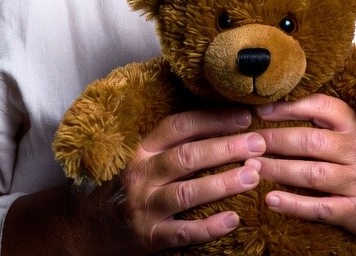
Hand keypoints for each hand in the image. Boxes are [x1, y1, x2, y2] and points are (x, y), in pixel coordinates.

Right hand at [120, 107, 265, 251]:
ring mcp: (145, 207)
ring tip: (252, 176)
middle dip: (225, 148)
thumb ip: (180, 142)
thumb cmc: (138, 184)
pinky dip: (209, 227)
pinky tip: (233, 219)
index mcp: (145, 149)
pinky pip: (183, 232)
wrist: (97, 227)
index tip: (244, 117)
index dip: (213, 119)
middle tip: (258, 143)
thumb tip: (229, 122)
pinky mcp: (150, 238)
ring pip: (186, 193)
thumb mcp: (150, 158)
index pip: (179, 126)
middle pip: (187, 157)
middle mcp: (142, 175)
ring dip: (222, 183)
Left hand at [255, 93, 355, 243]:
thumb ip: (321, 122)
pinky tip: (271, 200)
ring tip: (252, 168)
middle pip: (310, 141)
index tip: (261, 110)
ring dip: (278, 170)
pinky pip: (320, 207)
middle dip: (275, 141)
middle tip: (248, 142)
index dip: (289, 107)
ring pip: (312, 174)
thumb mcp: (350, 134)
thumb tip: (272, 106)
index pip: (320, 106)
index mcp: (354, 125)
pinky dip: (294, 204)